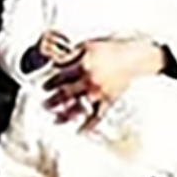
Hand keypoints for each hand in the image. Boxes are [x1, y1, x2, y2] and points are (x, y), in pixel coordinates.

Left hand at [45, 37, 161, 123]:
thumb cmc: (110, 48)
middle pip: (67, 93)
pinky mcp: (109, 101)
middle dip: (54, 100)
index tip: (44, 87)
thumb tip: (57, 62)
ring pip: (79, 106)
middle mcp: (89, 80)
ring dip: (66, 115)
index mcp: (83, 64)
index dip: (51, 82)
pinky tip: (80, 131)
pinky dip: (88, 125)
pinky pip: (97, 116)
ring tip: (55, 120)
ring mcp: (99, 92)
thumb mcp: (88, 45)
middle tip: (44, 105)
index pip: (62, 76)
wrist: (133, 56)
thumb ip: (72, 55)